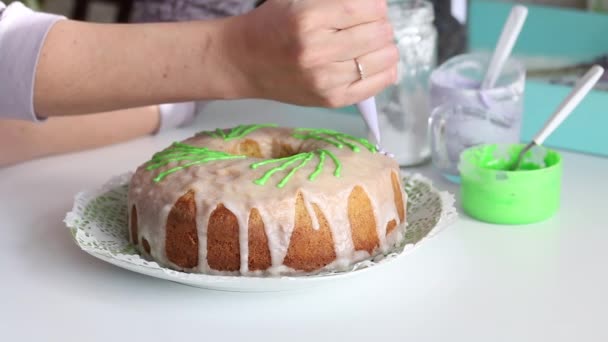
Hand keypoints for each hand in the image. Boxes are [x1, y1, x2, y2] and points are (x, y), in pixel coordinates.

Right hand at [228, 0, 397, 107]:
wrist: (245, 62)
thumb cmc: (274, 24)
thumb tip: (379, 5)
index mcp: (308, 18)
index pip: (369, 8)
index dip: (377, 7)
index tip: (371, 9)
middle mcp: (317, 51)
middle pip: (380, 33)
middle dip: (381, 25)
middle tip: (369, 26)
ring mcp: (325, 79)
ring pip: (384, 58)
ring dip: (385, 47)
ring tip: (370, 44)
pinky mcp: (331, 99)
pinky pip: (378, 84)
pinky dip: (386, 70)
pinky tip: (375, 63)